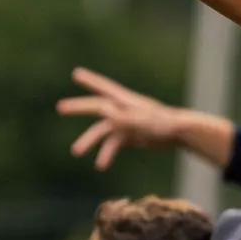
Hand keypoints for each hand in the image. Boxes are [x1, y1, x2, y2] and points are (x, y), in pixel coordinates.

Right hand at [56, 67, 185, 169]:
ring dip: (90, 141)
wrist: (180, 134)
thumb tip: (102, 109)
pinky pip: (113, 145)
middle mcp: (122, 110)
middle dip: (78, 108)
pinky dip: (106, 154)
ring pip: (102, 132)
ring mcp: (126, 123)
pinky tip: (100, 166)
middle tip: (60, 108)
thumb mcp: (140, 120)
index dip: (90, 81)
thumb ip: (121, 116)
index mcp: (125, 102)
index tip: (76, 73)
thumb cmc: (162, 123)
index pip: (104, 89)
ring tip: (76, 152)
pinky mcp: (130, 136)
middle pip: (96, 108)